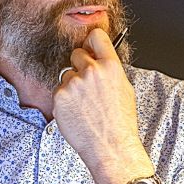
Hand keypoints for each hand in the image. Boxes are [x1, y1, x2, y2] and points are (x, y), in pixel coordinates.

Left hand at [52, 28, 154, 183]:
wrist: (110, 146)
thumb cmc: (120, 122)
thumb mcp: (124, 89)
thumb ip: (110, 70)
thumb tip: (98, 58)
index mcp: (111, 66)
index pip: (96, 36)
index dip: (91, 42)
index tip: (89, 47)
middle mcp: (92, 71)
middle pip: (76, 54)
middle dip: (79, 66)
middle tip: (86, 86)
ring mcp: (74, 83)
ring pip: (66, 75)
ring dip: (71, 86)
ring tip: (84, 105)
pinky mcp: (60, 96)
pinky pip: (58, 91)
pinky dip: (64, 101)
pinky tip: (76, 113)